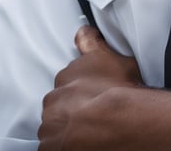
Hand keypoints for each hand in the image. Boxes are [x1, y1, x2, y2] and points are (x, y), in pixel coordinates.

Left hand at [38, 26, 143, 149]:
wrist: (121, 119)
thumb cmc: (120, 89)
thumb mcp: (109, 55)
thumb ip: (90, 42)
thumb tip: (82, 31)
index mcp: (65, 75)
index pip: (67, 81)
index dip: (81, 89)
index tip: (91, 94)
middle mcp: (54, 99)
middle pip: (59, 104)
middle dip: (72, 108)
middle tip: (93, 112)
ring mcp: (51, 125)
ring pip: (54, 126)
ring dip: (66, 128)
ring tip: (89, 130)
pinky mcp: (50, 148)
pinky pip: (53, 147)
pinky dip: (64, 146)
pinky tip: (82, 142)